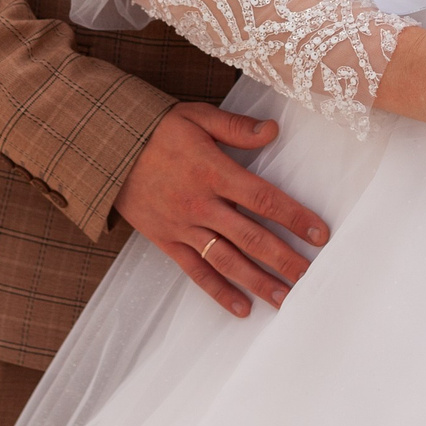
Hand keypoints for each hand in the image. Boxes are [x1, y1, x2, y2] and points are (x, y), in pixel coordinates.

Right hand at [115, 103, 330, 318]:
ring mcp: (183, 227)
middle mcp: (200, 205)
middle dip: (284, 259)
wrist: (105, 150)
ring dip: (258, 282)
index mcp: (212, 172)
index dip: (294, 217)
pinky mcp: (167, 242)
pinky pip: (196, 272)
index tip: (319, 234)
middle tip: (311, 277)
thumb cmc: (154, 130)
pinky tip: (242, 308)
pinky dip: (219, 292)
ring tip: (286, 299)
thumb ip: (235, 128)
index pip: (263, 199)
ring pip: (227, 261)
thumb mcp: (195, 117)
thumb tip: (272, 131)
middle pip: (251, 237)